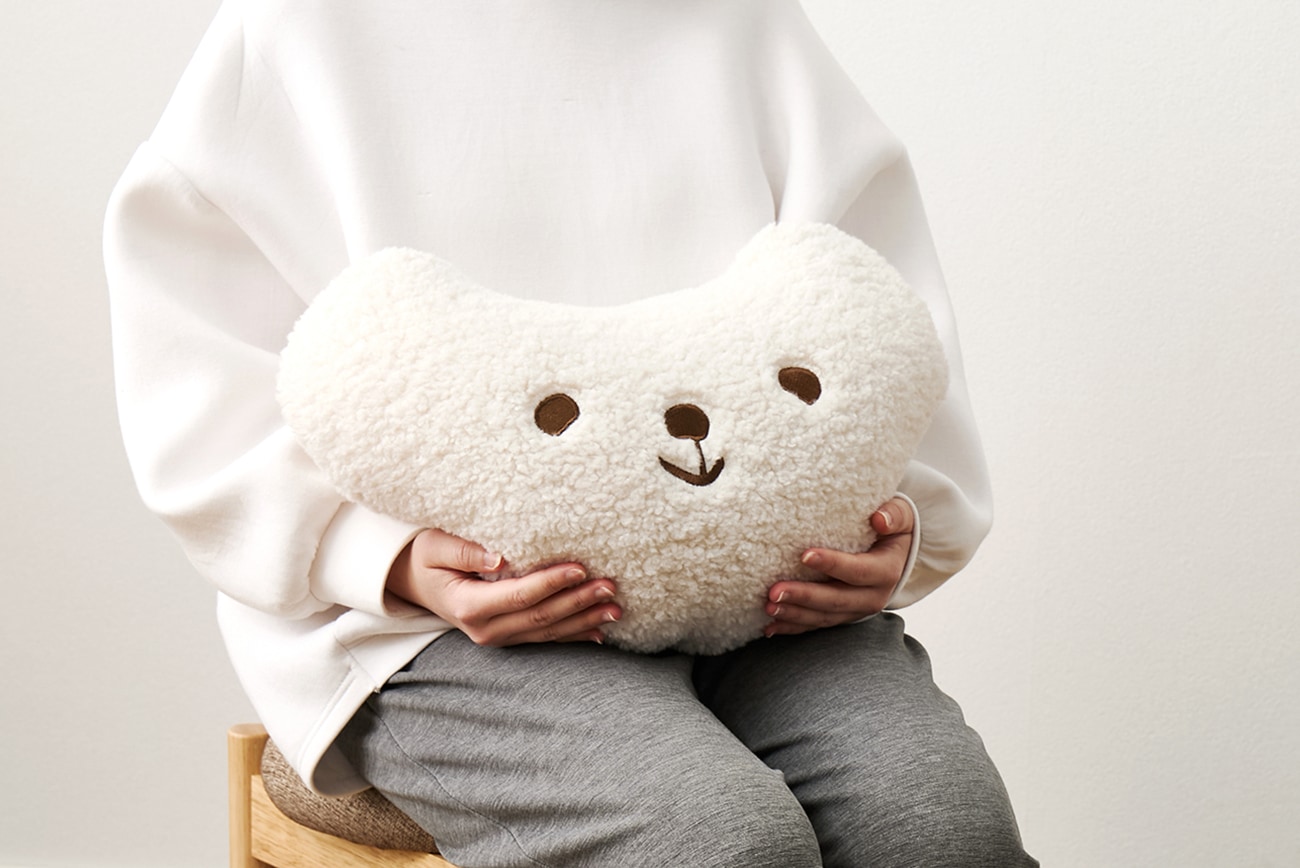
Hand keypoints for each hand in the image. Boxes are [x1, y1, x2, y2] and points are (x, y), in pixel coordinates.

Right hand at [387, 528, 620, 646]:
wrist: (410, 582)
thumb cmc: (424, 556)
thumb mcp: (435, 546)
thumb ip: (466, 551)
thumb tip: (500, 558)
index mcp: (468, 606)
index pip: (521, 595)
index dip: (552, 582)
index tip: (581, 568)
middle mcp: (484, 629)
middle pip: (541, 617)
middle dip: (578, 602)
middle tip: (610, 587)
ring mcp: (496, 637)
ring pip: (548, 632)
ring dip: (584, 620)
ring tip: (616, 609)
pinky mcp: (506, 637)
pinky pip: (544, 639)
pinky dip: (573, 635)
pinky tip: (599, 632)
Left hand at [764, 497, 913, 637]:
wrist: (899, 554)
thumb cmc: (892, 528)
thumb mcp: (901, 516)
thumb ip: (894, 515)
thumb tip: (879, 519)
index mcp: (886, 571)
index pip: (858, 570)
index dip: (832, 564)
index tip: (804, 556)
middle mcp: (873, 596)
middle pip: (836, 599)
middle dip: (804, 597)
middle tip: (774, 591)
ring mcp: (856, 610)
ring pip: (824, 617)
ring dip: (795, 614)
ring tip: (768, 607)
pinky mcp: (843, 616)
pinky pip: (817, 624)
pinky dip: (793, 627)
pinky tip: (770, 627)